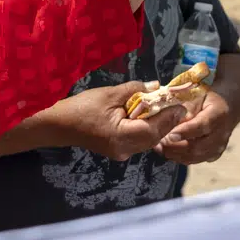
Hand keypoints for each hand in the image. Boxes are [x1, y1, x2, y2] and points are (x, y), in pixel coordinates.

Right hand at [54, 81, 184, 160]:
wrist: (58, 124)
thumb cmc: (82, 107)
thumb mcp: (110, 94)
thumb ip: (135, 90)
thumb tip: (156, 87)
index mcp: (122, 137)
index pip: (153, 129)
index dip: (168, 118)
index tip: (180, 105)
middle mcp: (124, 150)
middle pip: (153, 138)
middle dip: (167, 122)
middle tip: (178, 106)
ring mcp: (121, 152)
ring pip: (147, 141)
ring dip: (158, 126)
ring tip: (167, 109)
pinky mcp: (118, 149)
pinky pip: (139, 140)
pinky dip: (147, 129)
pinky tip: (151, 116)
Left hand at [157, 90, 237, 163]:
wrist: (228, 106)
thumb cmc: (208, 98)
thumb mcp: (198, 95)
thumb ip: (186, 107)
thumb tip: (171, 117)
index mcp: (219, 114)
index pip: (202, 126)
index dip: (185, 132)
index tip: (169, 135)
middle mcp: (222, 134)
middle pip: (197, 146)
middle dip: (175, 147)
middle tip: (158, 143)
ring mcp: (219, 146)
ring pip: (195, 157)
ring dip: (175, 154)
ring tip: (160, 148)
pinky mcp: (215, 154)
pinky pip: (196, 160)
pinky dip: (180, 158)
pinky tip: (169, 151)